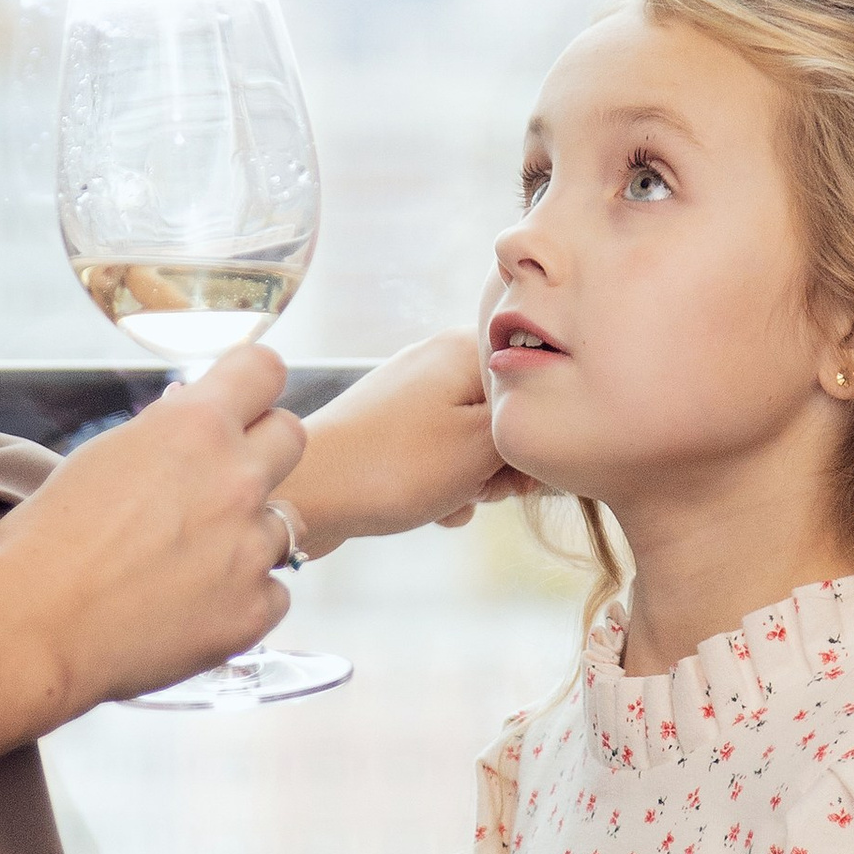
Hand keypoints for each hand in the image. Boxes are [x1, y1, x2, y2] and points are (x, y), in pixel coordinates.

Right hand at [0, 340, 304, 723]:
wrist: (32, 628)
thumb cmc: (44, 543)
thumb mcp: (103, 459)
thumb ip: (161, 439)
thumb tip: (184, 423)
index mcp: (192, 426)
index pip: (264, 370)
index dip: (252, 387)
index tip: (242, 405)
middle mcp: (235, 477)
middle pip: (291, 436)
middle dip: (262, 454)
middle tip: (218, 488)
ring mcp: (251, 545)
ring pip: (283, 525)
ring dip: (246, 538)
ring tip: (185, 567)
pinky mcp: (254, 609)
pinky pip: (273, 592)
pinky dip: (241, 600)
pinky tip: (191, 611)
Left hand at [280, 333, 530, 559]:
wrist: (306, 491)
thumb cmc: (396, 465)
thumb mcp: (481, 449)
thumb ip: (527, 433)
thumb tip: (547, 429)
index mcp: (466, 346)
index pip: (536, 377)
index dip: (538, 427)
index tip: (523, 463)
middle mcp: (437, 359)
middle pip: (504, 412)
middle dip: (502, 459)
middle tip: (482, 484)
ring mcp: (409, 393)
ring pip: (472, 440)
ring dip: (472, 478)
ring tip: (450, 497)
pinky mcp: (388, 427)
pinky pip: (438, 455)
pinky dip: (441, 484)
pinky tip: (430, 507)